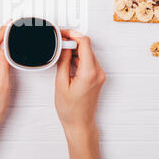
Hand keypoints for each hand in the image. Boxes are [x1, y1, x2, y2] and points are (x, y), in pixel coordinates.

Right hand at [55, 30, 105, 158]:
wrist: (80, 124)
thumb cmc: (71, 110)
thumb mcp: (61, 83)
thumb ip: (62, 62)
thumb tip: (63, 47)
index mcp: (89, 72)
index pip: (85, 43)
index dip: (73, 35)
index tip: (63, 34)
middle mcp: (97, 72)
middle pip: (87, 47)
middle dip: (72, 42)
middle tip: (59, 42)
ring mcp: (99, 75)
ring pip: (87, 53)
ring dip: (74, 50)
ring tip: (61, 54)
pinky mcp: (97, 78)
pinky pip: (88, 61)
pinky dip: (78, 58)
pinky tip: (67, 62)